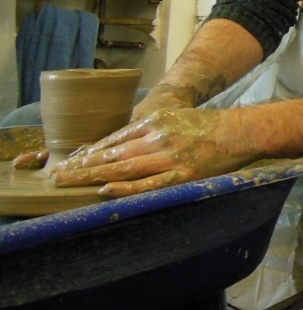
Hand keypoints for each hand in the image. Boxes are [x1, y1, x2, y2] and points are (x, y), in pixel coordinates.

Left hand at [10, 82, 191, 172]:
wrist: (239, 131)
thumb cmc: (207, 127)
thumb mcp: (175, 119)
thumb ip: (149, 130)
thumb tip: (118, 146)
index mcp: (156, 121)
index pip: (114, 138)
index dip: (89, 151)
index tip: (67, 161)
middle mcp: (158, 137)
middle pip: (113, 153)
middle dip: (82, 166)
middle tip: (56, 176)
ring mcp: (169, 157)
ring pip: (124, 167)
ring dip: (93, 176)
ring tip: (70, 184)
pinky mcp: (182, 176)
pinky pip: (149, 184)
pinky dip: (126, 187)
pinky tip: (106, 190)